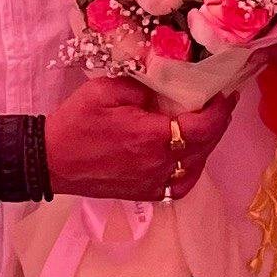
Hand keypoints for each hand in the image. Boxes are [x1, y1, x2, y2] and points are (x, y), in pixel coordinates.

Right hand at [44, 77, 237, 200]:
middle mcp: (157, 166)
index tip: (227, 92)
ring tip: (207, 123)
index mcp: (151, 138)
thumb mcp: (106, 89)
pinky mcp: (144, 194)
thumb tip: (168, 82)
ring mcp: (152, 184)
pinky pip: (180, 184)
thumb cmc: (75, 123)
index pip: (202, 127)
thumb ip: (142, 84)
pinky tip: (188, 152)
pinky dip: (191, 167)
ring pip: (195, 168)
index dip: (220, 111)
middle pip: (204, 147)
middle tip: (222, 102)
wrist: (49, 161)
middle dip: (218, 124)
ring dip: (207, 145)